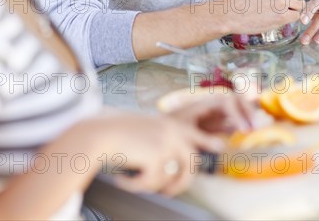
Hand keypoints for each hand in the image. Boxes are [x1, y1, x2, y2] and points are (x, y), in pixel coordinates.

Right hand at [98, 111, 223, 195]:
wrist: (98, 133)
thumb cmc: (117, 133)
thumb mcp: (145, 130)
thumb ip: (162, 139)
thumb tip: (173, 163)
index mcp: (171, 125)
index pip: (196, 135)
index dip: (208, 142)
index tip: (219, 147)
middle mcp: (174, 132)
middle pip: (191, 165)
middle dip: (179, 185)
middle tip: (165, 193)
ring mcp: (167, 143)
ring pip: (172, 178)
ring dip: (154, 186)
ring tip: (138, 183)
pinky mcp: (158, 155)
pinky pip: (153, 183)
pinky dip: (136, 185)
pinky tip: (123, 179)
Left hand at [168, 92, 257, 133]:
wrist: (162, 131)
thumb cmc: (171, 129)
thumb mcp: (185, 134)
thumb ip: (204, 140)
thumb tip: (224, 146)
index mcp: (205, 103)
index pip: (227, 102)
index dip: (238, 114)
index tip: (245, 129)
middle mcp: (212, 106)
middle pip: (235, 101)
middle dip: (247, 112)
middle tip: (257, 128)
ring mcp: (215, 114)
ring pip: (236, 110)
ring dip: (247, 117)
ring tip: (257, 130)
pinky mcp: (216, 125)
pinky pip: (231, 123)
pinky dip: (241, 126)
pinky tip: (248, 133)